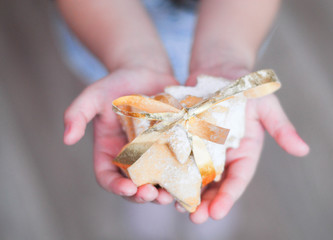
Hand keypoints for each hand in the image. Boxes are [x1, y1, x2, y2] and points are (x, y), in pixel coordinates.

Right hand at [63, 68, 176, 203]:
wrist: (147, 73)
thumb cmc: (117, 84)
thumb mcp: (94, 96)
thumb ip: (78, 113)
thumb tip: (66, 139)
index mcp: (110, 152)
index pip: (107, 177)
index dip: (116, 187)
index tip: (128, 189)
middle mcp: (131, 159)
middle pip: (134, 186)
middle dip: (142, 196)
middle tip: (151, 195)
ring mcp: (153, 155)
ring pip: (157, 182)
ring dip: (163, 193)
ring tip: (171, 195)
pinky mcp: (173, 148)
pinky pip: (177, 167)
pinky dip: (182, 177)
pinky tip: (190, 180)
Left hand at [178, 68, 309, 223]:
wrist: (218, 70)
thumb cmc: (244, 86)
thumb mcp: (265, 104)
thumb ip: (281, 127)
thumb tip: (304, 150)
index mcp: (245, 152)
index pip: (238, 180)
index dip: (228, 198)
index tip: (217, 213)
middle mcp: (224, 156)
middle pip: (215, 185)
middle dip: (205, 203)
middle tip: (194, 218)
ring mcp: (203, 150)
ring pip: (195, 177)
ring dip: (187, 193)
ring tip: (176, 207)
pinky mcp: (186, 141)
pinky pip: (179, 159)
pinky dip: (173, 172)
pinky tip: (163, 183)